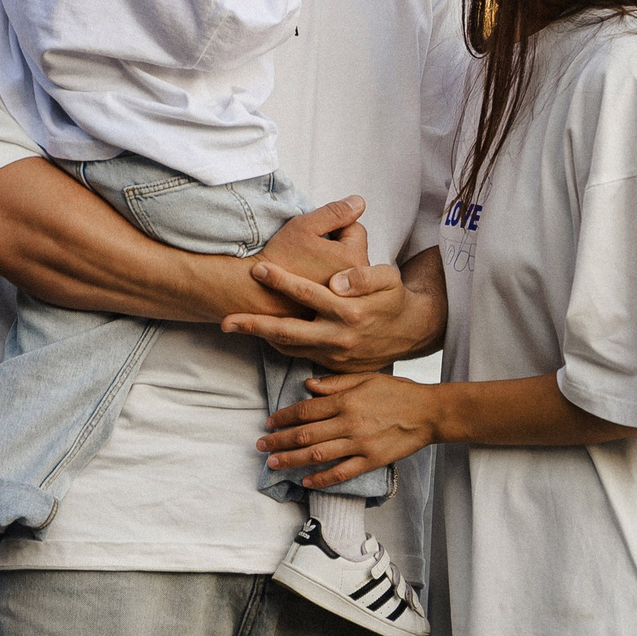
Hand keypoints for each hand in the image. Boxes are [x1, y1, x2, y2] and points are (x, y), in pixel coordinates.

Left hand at [222, 244, 447, 372]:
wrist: (411, 331)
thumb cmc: (394, 297)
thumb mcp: (388, 278)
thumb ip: (363, 276)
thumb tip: (336, 281)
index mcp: (350, 311)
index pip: (308, 293)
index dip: (281, 280)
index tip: (257, 269)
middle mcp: (339, 336)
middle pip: (288, 331)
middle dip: (254, 324)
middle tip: (225, 319)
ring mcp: (335, 355)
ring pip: (290, 348)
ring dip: (261, 338)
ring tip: (236, 327)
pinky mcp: (334, 366)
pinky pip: (300, 357)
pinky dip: (280, 346)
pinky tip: (265, 335)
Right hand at [256, 196, 368, 289]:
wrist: (259, 291)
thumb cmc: (279, 257)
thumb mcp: (305, 225)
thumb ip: (335, 212)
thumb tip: (359, 202)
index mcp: (354, 258)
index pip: (356, 228)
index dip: (333, 225)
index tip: (313, 234)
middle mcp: (357, 281)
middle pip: (354, 248)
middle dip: (337, 243)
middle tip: (310, 249)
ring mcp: (348, 297)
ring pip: (347, 266)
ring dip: (333, 260)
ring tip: (308, 264)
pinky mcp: (337, 306)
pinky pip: (339, 284)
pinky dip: (329, 277)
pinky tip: (310, 278)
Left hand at [259, 374, 440, 489]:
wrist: (429, 412)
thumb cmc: (399, 392)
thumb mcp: (367, 378)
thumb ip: (336, 383)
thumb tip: (308, 386)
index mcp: (346, 400)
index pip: (305, 410)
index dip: (284, 417)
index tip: (270, 422)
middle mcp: (348, 423)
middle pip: (305, 434)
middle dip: (279, 440)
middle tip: (260, 445)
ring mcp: (360, 444)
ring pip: (318, 454)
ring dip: (292, 460)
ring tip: (273, 463)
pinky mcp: (371, 461)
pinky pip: (341, 473)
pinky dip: (322, 478)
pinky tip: (306, 481)